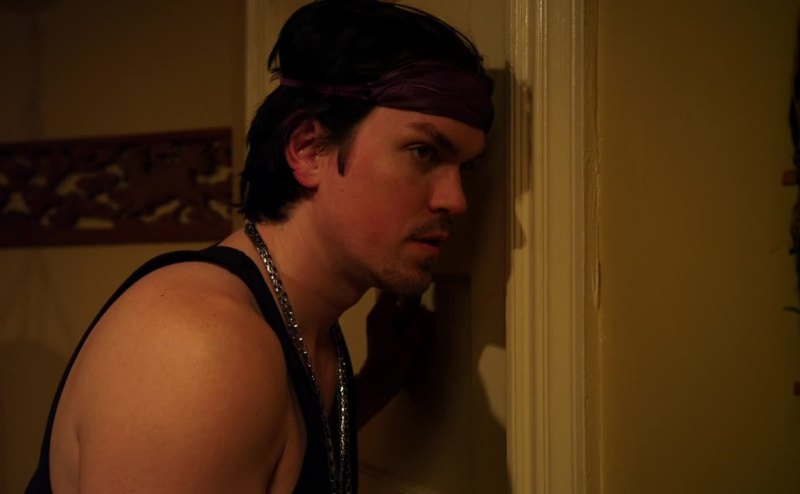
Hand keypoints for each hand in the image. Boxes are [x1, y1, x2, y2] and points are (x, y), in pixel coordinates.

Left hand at [355, 289, 433, 426]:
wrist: (378, 385)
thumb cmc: (391, 364)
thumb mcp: (408, 343)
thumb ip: (418, 325)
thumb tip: (428, 310)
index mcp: (379, 315)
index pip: (391, 290)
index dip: (406, 287)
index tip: (422, 286)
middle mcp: (377, 316)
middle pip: (395, 298)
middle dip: (411, 300)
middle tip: (426, 303)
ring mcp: (380, 325)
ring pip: (398, 310)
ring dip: (410, 312)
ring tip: (424, 316)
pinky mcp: (384, 334)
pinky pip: (398, 320)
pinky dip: (407, 321)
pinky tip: (418, 328)